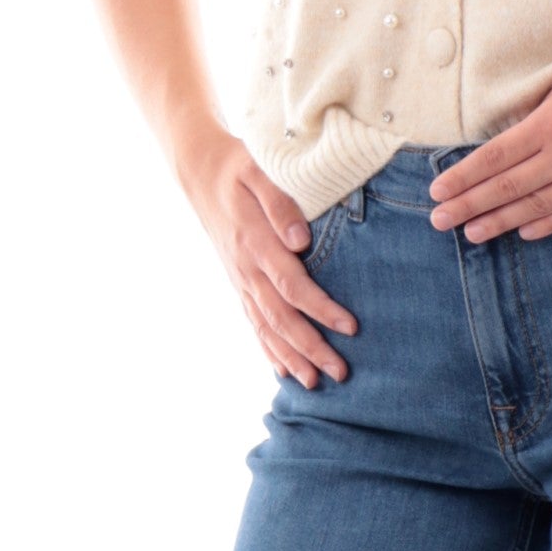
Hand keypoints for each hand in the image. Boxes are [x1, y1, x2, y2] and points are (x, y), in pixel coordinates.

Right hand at [178, 129, 356, 386]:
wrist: (201, 171)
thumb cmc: (239, 167)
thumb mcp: (258, 170)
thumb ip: (280, 203)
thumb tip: (300, 240)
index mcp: (255, 242)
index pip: (292, 284)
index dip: (320, 308)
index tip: (350, 326)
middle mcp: (246, 268)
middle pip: (281, 317)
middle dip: (311, 347)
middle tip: (340, 372)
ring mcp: (240, 280)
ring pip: (266, 327)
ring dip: (291, 357)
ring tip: (315, 383)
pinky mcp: (239, 283)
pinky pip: (253, 323)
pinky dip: (268, 349)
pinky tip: (284, 370)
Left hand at [427, 37, 551, 241]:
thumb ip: (537, 106)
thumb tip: (508, 129)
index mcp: (551, 124)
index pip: (493, 159)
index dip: (462, 178)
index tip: (437, 191)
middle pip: (506, 190)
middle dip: (468, 207)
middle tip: (438, 222)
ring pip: (534, 209)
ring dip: (498, 223)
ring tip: (471, 234)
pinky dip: (544, 225)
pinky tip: (522, 231)